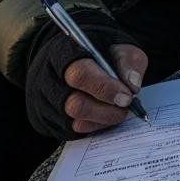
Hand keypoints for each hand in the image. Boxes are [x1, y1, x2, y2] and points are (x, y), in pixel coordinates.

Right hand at [25, 10, 145, 140]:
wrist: (80, 61)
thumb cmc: (100, 55)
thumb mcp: (119, 48)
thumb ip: (128, 62)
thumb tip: (132, 85)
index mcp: (65, 54)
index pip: (80, 74)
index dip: (106, 88)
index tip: (127, 96)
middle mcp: (50, 80)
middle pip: (75, 104)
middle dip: (106, 110)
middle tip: (125, 106)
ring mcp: (47, 103)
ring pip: (75, 122)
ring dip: (103, 119)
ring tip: (118, 109)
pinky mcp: (50, 121)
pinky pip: (75, 132)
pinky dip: (96, 126)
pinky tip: (105, 115)